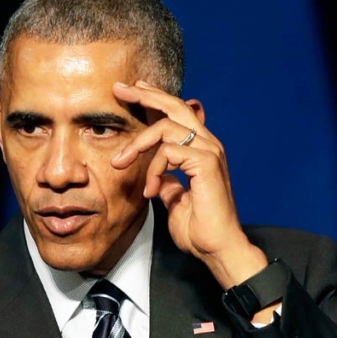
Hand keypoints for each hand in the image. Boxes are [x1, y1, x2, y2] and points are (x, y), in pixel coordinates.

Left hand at [111, 81, 268, 287]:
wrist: (217, 248)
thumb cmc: (200, 229)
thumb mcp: (174, 200)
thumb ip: (168, 181)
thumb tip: (158, 175)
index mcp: (202, 149)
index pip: (177, 114)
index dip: (155, 99)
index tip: (133, 90)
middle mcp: (209, 144)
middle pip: (175, 106)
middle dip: (145, 95)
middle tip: (120, 89)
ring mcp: (210, 151)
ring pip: (166, 128)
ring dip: (137, 144)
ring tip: (119, 163)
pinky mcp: (206, 163)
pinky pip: (169, 152)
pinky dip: (153, 170)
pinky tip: (150, 191)